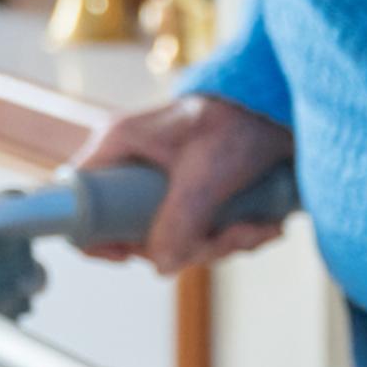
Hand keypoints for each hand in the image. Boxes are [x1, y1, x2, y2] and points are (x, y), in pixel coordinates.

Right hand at [67, 95, 294, 275]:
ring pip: (177, 236)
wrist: (286, 99)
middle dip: (187, 246)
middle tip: (222, 240)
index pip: (80, 198)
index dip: (95, 236)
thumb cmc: (238, 123)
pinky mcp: (198, 188)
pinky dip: (235, 234)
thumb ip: (178, 223)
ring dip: (221, 243)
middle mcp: (137, 163)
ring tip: (257, 226)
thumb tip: (161, 266)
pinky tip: (265, 223)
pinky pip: (204, 230)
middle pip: (136, 231)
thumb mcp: (203, 176)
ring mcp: (167, 178)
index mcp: (120, 145)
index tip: (131, 254)